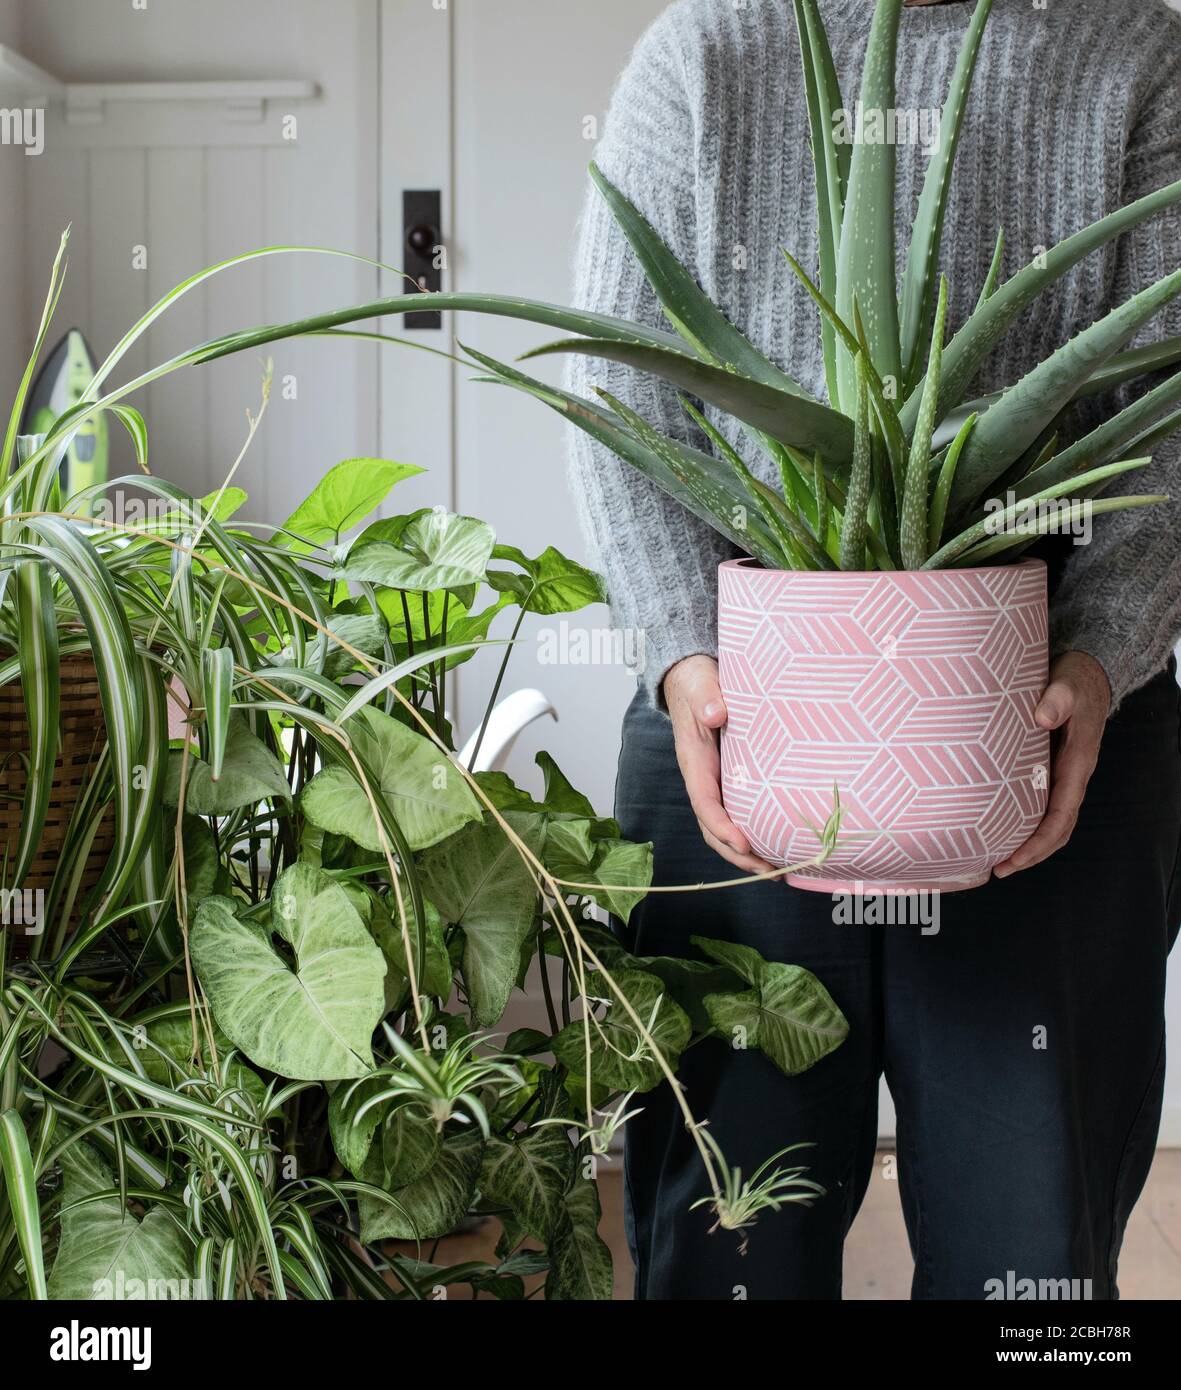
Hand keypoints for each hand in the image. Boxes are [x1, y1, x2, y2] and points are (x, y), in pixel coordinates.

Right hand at [662, 654, 774, 874]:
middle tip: (769, 871)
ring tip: (778, 870)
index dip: (722, 827)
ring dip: (748, 853)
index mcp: (695, 762)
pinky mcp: (731, 780)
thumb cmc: (697, 684)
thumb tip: (717, 714)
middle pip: (714, 827)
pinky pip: (740, 813)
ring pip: (726, 826)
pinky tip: (780, 844)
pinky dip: (756, 834)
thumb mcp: (701, 685)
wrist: (693, 679)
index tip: (744, 844)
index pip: (704, 802)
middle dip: (738, 854)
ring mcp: (717, 782)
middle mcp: (704, 779)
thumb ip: (707, 698)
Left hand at [993, 650, 1111, 878]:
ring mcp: (1061, 775)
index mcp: (1077, 764)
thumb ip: (1056, 699)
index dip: (1040, 841)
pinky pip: (1040, 804)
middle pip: (1058, 828)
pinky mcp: (1049, 769)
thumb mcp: (1067, 685)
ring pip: (1050, 820)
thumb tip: (1042, 717)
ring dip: (1028, 843)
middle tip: (999, 869)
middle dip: (1032, 853)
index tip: (1016, 859)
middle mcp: (1072, 776)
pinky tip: (999, 826)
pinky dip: (1024, 822)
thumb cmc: (1074, 681)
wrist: (1085, 674)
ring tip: (997, 859)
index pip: (1061, 814)